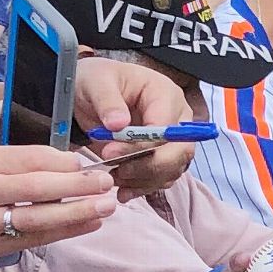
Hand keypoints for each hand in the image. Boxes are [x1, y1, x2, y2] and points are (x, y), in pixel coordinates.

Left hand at [74, 57, 196, 203]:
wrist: (94, 95)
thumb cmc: (99, 82)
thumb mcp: (96, 83)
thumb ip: (107, 101)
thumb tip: (118, 123)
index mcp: (166, 94)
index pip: (165, 128)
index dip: (140, 145)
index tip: (108, 152)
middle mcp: (178, 119)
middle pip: (178, 153)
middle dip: (146, 167)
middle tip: (116, 172)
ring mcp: (174, 141)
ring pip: (171, 170)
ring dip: (142, 180)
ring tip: (112, 178)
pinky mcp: (165, 158)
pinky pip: (162, 179)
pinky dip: (142, 187)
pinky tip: (122, 188)